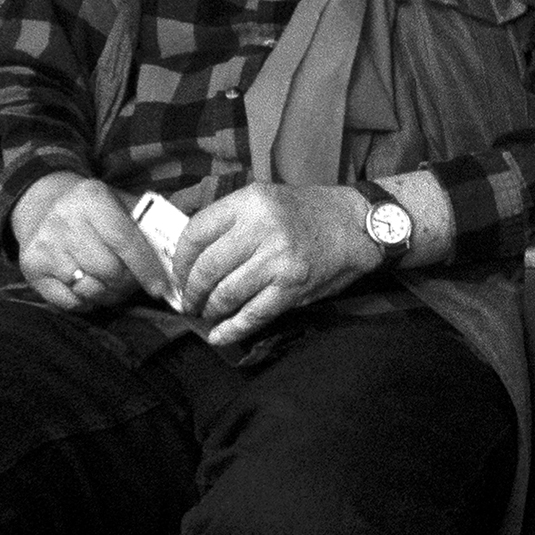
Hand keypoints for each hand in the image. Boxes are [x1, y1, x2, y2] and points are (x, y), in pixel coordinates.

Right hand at [11, 174, 169, 312]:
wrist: (43, 204)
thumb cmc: (95, 211)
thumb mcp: (121, 204)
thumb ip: (149, 226)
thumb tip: (178, 254)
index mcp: (92, 198)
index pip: (126, 242)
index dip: (148, 270)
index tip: (161, 288)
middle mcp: (64, 219)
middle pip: (109, 271)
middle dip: (127, 283)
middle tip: (131, 283)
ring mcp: (45, 244)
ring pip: (90, 289)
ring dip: (109, 295)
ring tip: (112, 284)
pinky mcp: (31, 267)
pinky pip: (70, 302)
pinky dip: (87, 302)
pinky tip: (89, 287)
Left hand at [172, 182, 382, 348]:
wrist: (356, 224)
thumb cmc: (308, 213)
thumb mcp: (265, 199)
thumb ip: (231, 221)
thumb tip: (191, 256)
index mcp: (250, 202)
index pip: (196, 233)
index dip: (180, 260)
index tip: (178, 274)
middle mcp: (262, 228)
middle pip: (207, 268)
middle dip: (191, 291)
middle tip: (188, 301)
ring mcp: (278, 259)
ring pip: (226, 293)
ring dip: (210, 310)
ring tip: (207, 313)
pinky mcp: (293, 286)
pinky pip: (254, 314)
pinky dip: (232, 329)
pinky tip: (220, 335)